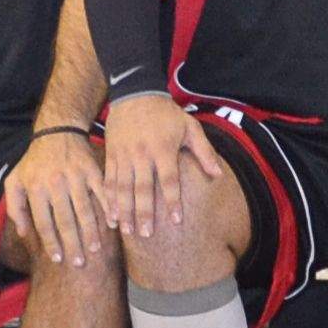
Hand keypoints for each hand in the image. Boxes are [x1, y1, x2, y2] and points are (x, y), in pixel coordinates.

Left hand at [5, 130, 110, 269]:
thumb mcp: (15, 180)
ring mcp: (75, 176)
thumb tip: (23, 233)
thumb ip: (15, 207)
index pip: (44, 222)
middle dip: (73, 244)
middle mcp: (55, 183)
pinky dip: (109, 209)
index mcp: (35, 188)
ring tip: (96, 249)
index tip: (58, 259)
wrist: (57, 131)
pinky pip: (102, 192)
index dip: (51, 243)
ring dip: (91, 231)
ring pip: (85, 209)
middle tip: (80, 263)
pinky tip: (114, 224)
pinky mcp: (92, 169)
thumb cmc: (34, 162)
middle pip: (65, 220)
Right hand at [100, 93, 214, 242]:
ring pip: (122, 187)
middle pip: (142, 188)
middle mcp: (142, 154)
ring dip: (124, 210)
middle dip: (144, 212)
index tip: (176, 220)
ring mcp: (124, 155)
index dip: (172, 200)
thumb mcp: (190, 126)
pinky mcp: (112, 154)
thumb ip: (204, 151)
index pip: (169, 180)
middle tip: (146, 234)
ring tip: (128, 230)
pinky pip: (109, 180)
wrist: (134, 93)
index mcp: (163, 149)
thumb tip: (218, 175)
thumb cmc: (166, 113)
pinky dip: (109, 199)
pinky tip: (112, 215)